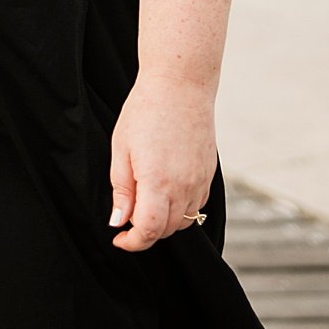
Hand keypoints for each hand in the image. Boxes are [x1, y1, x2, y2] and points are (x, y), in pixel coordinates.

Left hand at [109, 74, 216, 250]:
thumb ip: (122, 190)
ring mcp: (200, 182)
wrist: (180, 85)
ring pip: (184, 222)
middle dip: (145, 232)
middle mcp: (184, 188)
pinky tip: (166, 192)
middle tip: (127, 217)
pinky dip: (181, 209)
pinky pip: (196, 206)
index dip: (132, 242)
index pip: (149, 231)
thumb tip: (119, 222)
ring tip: (145, 203)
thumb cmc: (145, 111)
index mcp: (158, 183)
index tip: (119, 238)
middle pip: (166, 230)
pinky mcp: (209, 175)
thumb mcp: (121, 148)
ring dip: (164, 222)